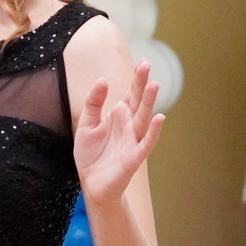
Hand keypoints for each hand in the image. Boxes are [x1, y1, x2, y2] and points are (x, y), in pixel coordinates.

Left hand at [74, 59, 163, 207]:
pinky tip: (159, 118)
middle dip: (142, 83)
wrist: (91, 183)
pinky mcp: (134, 157)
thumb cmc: (91, 154)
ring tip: (154, 84)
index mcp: (119, 115)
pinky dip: (153, 131)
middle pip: (138, 101)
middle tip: (147, 64)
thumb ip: (93, 102)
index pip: (131, 93)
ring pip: (144, 118)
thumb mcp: (86, 123)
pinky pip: (146, 143)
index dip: (136, 78)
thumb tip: (104, 80)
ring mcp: (133, 140)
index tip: (143, 62)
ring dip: (149, 102)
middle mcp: (129, 125)